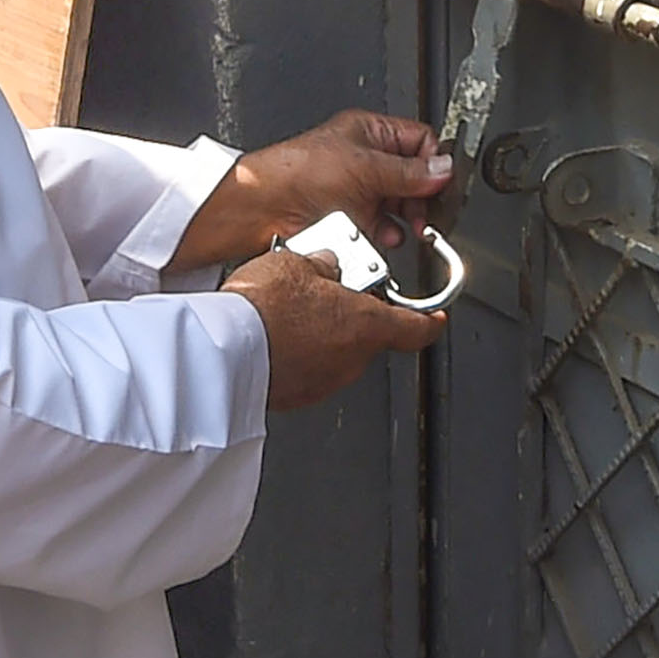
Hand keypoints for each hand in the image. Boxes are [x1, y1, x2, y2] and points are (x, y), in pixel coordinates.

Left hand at [173, 109, 455, 277]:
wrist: (263, 208)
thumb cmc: (298, 172)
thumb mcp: (364, 167)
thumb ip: (409, 172)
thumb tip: (443, 169)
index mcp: (371, 132)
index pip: (421, 141)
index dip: (434, 162)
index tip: (441, 185)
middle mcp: (366, 159)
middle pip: (415, 177)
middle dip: (423, 196)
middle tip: (429, 211)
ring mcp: (359, 189)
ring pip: (400, 204)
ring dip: (408, 217)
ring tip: (411, 225)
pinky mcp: (351, 217)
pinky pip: (382, 226)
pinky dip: (388, 233)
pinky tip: (387, 236)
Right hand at [224, 244, 445, 410]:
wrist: (222, 352)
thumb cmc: (262, 309)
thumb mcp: (296, 262)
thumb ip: (322, 265)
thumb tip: (327, 264)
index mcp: (366, 325)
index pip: (417, 328)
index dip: (430, 321)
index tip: (436, 317)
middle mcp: (353, 359)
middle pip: (367, 334)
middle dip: (350, 313)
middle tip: (324, 290)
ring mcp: (325, 381)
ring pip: (335, 352)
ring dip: (321, 333)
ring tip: (288, 310)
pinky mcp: (297, 395)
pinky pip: (308, 369)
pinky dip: (299, 354)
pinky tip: (274, 334)